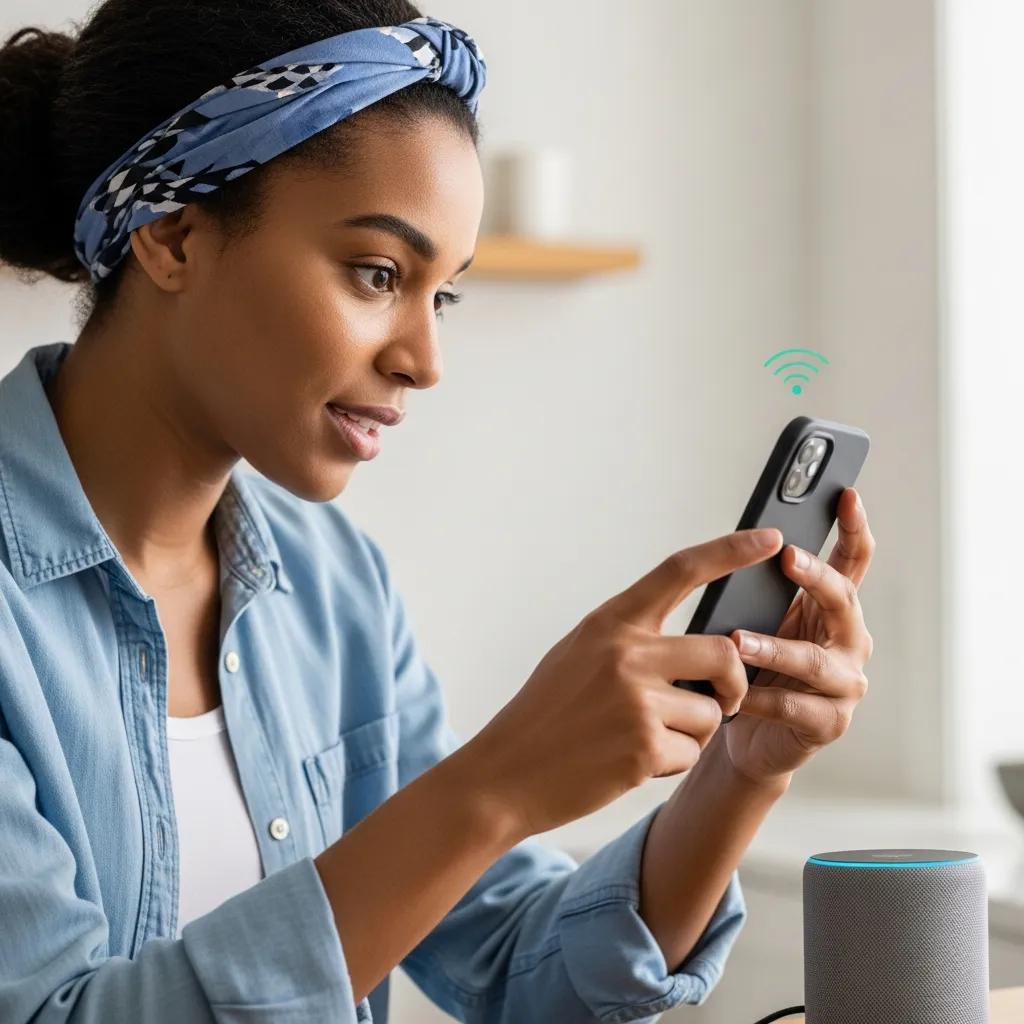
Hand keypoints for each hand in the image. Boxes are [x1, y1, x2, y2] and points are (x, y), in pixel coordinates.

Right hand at [466, 527, 784, 837]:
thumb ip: (631, 640)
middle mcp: (625, 653)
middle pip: (722, 652)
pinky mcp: (644, 747)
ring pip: (711, 711)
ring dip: (692, 732)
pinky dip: (671, 762)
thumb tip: (695, 643)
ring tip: (645, 738)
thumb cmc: (544, 715)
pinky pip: (691, 751)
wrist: (504, 774)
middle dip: (733, 683)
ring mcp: (636, 700)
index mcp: (610, 623)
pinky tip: (631, 762)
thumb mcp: (578, 655)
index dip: (731, 551)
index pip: (680, 571)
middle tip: (724, 699)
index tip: (770, 538)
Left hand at [722, 487, 875, 785]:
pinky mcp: (828, 723)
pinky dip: (763, 700)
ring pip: (816, 660)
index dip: (854, 528)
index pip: (853, 561)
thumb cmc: (754, 669)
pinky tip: (736, 696)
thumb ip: (762, 587)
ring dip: (776, 649)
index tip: (846, 495)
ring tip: (739, 642)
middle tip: (787, 557)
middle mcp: (848, 641)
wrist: (751, 736)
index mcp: (832, 608)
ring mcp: (844, 685)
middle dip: (816, 576)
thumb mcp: (759, 618)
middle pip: (843, 601)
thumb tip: (740, 541)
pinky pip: (795, 708)